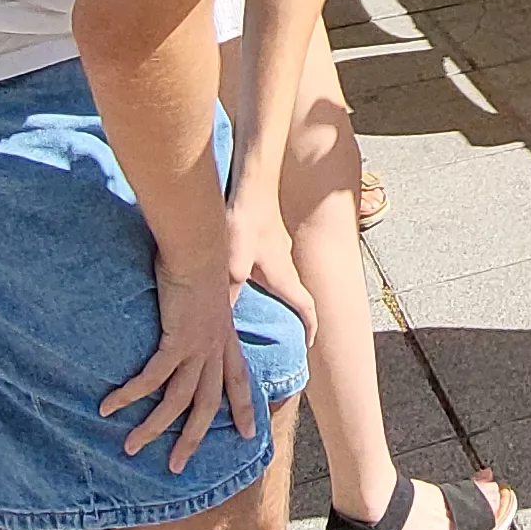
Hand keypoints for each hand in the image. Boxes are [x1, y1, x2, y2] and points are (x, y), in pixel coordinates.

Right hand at [101, 264, 259, 472]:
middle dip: (192, 439)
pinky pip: (151, 380)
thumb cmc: (202, 258)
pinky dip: (129, 395)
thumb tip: (193, 310)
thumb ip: (206, 306)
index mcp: (226, 339)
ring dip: (152, 428)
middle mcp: (215, 350)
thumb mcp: (211, 289)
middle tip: (176, 466)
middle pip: (206, 406)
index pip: (239, 381)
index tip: (246, 433)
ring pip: (177, 402)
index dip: (244, 407)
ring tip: (131, 447)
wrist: (199, 246)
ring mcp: (197, 349)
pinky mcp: (176, 342)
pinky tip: (109, 407)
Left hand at [225, 205, 314, 350]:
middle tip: (288, 334)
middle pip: (298, 297)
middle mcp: (286, 265)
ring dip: (282, 298)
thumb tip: (220, 322)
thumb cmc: (245, 223)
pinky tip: (248, 278)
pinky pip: (273, 266)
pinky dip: (268, 279)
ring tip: (266, 311)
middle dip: (297, 317)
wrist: (252, 186)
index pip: (306, 308)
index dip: (310, 328)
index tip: (309, 344)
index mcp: (283, 277)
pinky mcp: (269, 238)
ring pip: (285, 281)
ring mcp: (279, 250)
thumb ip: (229, 293)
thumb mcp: (234, 264)